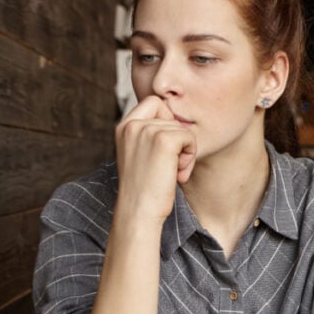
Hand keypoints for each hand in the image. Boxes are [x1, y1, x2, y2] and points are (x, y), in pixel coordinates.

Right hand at [114, 95, 196, 220]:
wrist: (139, 211)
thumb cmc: (145, 188)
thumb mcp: (141, 154)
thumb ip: (151, 134)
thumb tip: (179, 120)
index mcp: (123, 126)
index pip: (155, 102)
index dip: (167, 121)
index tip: (165, 148)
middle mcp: (132, 124)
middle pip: (173, 116)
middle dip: (178, 141)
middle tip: (170, 165)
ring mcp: (146, 130)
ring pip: (183, 129)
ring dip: (185, 152)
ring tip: (172, 172)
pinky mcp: (163, 140)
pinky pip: (190, 137)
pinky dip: (190, 156)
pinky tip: (178, 173)